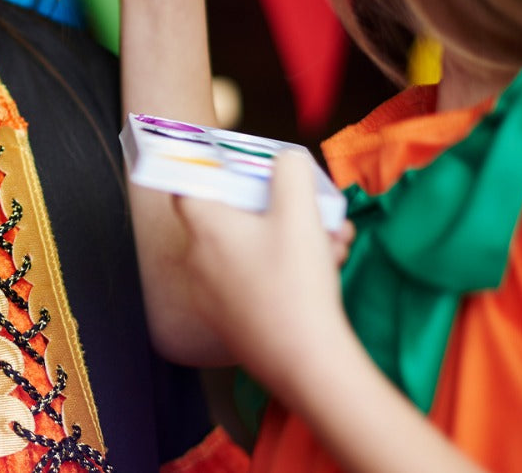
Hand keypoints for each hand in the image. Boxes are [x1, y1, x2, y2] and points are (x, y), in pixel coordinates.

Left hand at [172, 149, 354, 400]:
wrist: (306, 362)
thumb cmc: (296, 283)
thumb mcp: (299, 213)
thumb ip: (290, 171)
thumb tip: (285, 159)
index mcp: (204, 227)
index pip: (187, 182)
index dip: (211, 167)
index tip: (238, 163)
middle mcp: (198, 258)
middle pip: (234, 215)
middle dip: (281, 206)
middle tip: (315, 209)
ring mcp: (212, 292)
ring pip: (254, 247)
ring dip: (295, 237)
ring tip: (334, 242)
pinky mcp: (231, 318)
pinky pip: (255, 277)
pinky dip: (286, 267)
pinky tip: (326, 269)